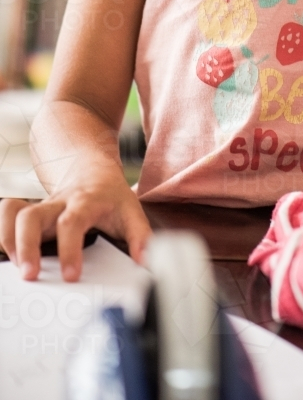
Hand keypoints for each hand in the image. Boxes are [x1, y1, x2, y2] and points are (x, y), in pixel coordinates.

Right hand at [0, 170, 151, 281]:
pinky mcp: (28, 213)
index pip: (72, 222)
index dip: (69, 248)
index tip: (70, 276)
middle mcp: (57, 203)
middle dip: (26, 245)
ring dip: (9, 240)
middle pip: (32, 216)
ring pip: (13, 213)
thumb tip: (146, 263)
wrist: (91, 168)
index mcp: (84, 202)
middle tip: (30, 276)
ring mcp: (40, 207)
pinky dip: (3, 234)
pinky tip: (8, 255)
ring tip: (15, 268)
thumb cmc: (109, 195)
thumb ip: (140, 237)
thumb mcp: (131, 210)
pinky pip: (6, 215)